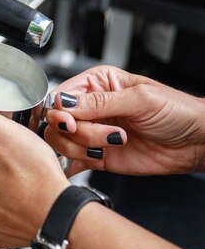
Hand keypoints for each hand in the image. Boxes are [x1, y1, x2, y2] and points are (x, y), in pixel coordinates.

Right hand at [44, 65, 204, 175]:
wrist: (196, 142)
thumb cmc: (176, 111)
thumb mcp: (139, 99)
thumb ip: (99, 103)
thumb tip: (64, 103)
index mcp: (96, 84)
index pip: (60, 96)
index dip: (61, 111)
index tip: (73, 122)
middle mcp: (90, 108)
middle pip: (56, 121)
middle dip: (77, 132)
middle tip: (104, 135)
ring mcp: (91, 132)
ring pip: (61, 142)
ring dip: (81, 148)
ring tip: (111, 144)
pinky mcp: (96, 155)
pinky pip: (71, 161)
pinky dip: (74, 164)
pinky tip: (91, 159)